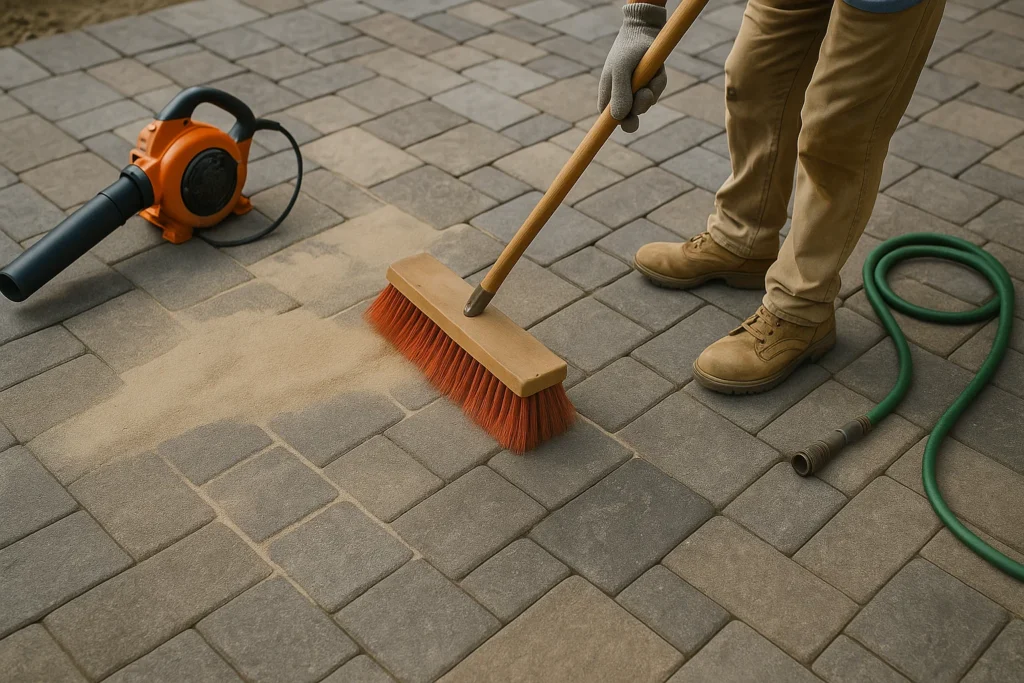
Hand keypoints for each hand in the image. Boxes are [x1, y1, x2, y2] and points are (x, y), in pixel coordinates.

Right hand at [598, 2, 667, 132]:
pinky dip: (659, 83)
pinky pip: (657, 93)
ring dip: (652, 91)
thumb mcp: (620, 70)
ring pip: (646, 105)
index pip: (610, 119)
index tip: (627, 125)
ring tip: (650, 73)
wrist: (644, 31)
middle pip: (630, 118)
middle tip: (645, 92)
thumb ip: (619, 93)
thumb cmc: (627, 49)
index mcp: (608, 95)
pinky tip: (656, 71)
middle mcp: (621, 96)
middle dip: (640, 106)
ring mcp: (636, 92)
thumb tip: (618, 118)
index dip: (618, 124)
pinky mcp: (649, 86)